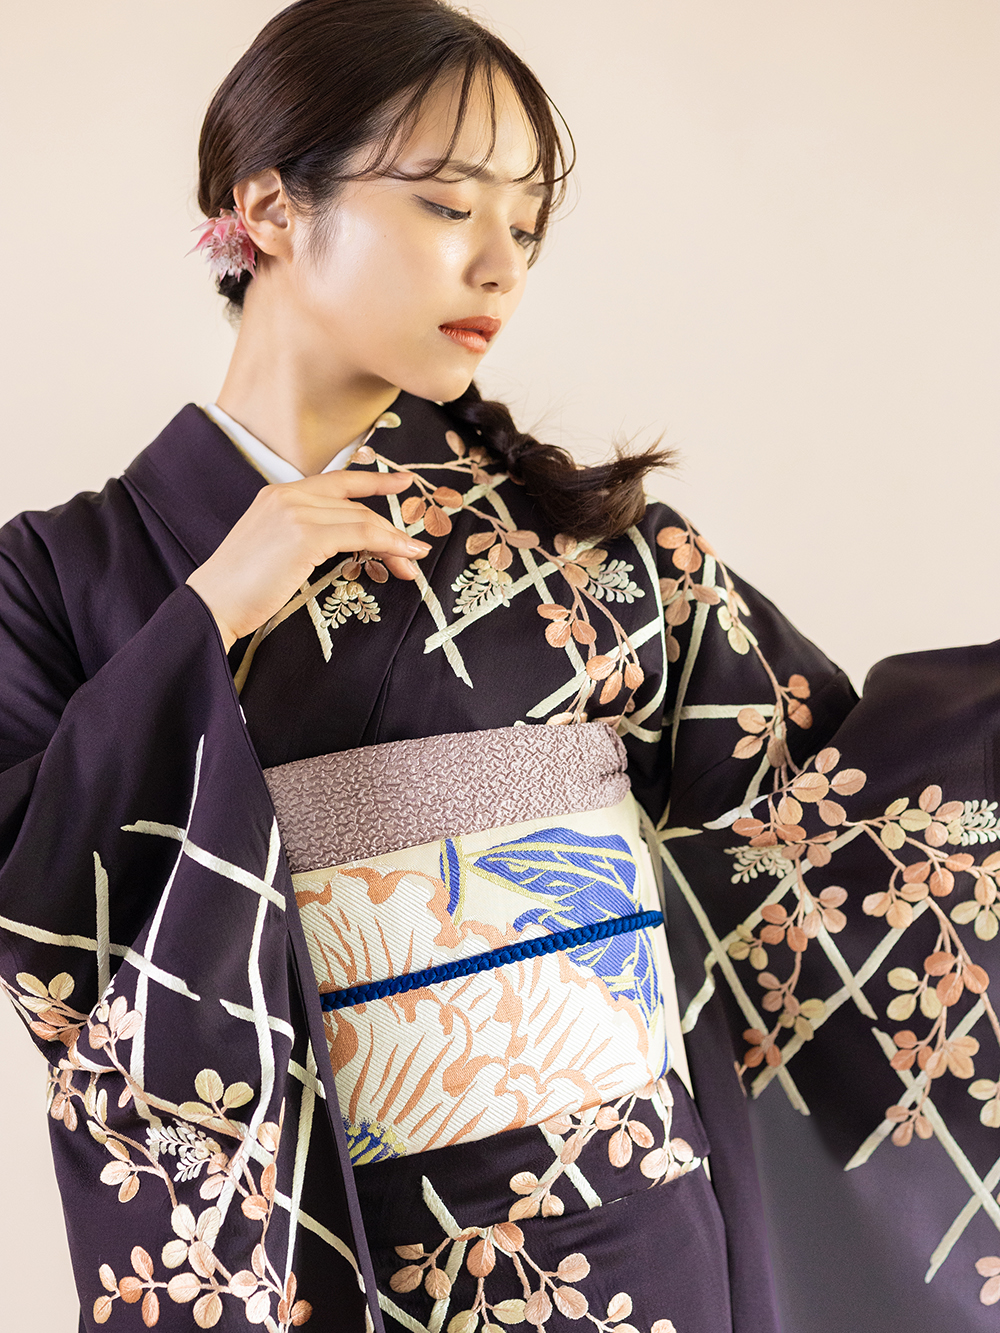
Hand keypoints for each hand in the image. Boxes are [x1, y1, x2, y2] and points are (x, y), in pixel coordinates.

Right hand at [186, 470, 429, 650]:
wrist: (212, 603)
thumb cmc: (240, 587)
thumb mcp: (272, 547)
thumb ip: (301, 532)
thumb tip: (342, 542)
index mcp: (278, 493)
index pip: (337, 481)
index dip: (373, 481)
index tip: (401, 482)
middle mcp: (287, 494)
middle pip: (355, 505)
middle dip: (389, 529)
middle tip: (412, 553)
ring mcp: (295, 512)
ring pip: (362, 520)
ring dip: (394, 541)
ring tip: (412, 561)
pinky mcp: (304, 536)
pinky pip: (360, 535)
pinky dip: (387, 545)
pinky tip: (402, 558)